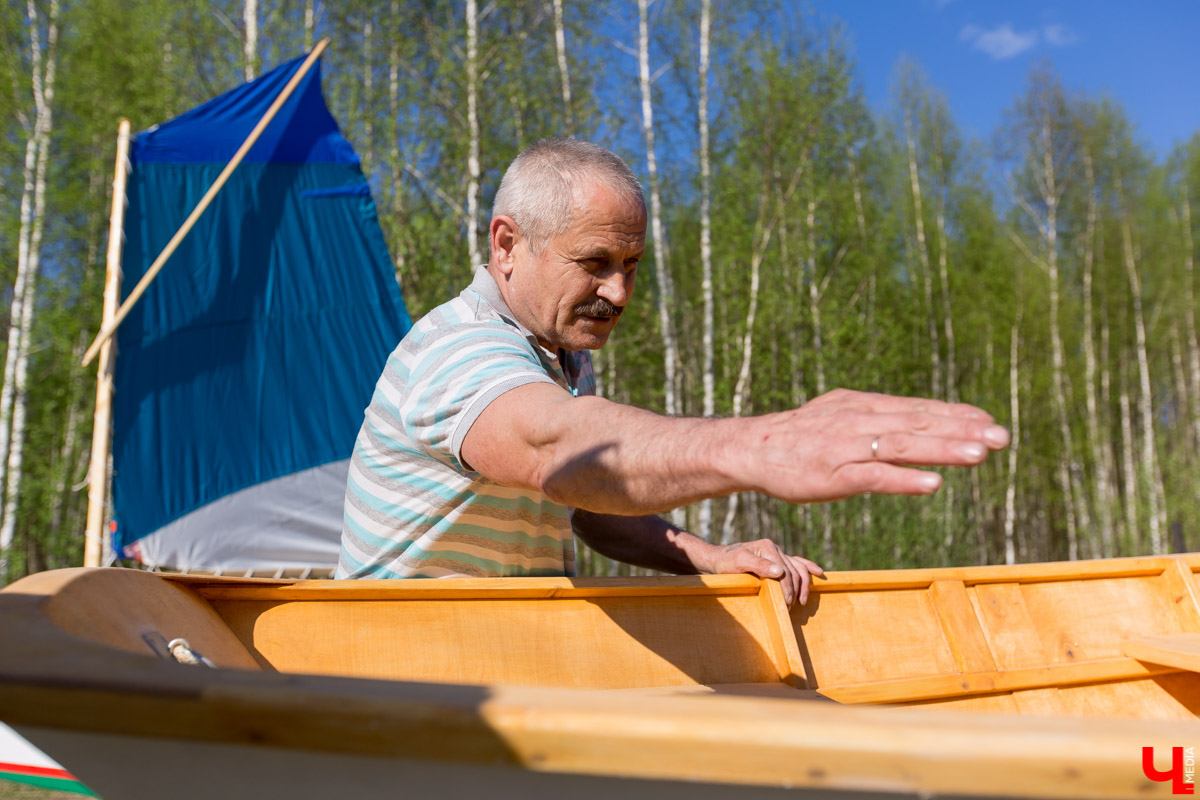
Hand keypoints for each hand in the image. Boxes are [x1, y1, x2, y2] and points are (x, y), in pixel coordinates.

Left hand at [704, 538, 823, 605]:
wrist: (719, 559)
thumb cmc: (727, 562)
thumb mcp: (739, 563)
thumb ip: (759, 565)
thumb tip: (780, 572)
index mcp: (768, 547)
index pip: (785, 570)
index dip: (788, 588)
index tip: (787, 604)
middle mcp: (775, 549)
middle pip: (794, 570)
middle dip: (795, 590)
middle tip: (791, 607)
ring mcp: (778, 553)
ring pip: (799, 568)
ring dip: (804, 584)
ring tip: (801, 601)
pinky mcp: (778, 559)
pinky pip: (798, 563)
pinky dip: (808, 568)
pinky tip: (818, 573)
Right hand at [737, 388, 1009, 503]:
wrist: (752, 447)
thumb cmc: (800, 437)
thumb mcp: (841, 418)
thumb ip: (877, 422)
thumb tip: (916, 425)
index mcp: (863, 407)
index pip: (917, 409)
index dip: (954, 415)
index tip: (988, 421)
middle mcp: (859, 421)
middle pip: (918, 424)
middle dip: (961, 430)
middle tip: (1001, 437)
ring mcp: (846, 447)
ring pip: (901, 446)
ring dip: (942, 449)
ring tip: (978, 454)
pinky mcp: (832, 474)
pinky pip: (873, 476)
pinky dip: (904, 479)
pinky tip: (932, 484)